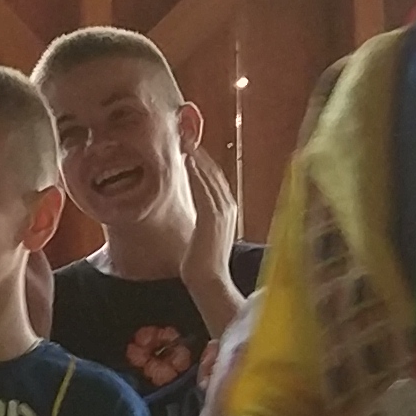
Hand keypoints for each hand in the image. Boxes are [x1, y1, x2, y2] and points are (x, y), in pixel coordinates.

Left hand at [182, 143, 240, 288]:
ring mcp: (222, 212)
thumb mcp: (206, 236)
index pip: (216, 180)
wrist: (209, 280)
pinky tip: (188, 159)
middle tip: (187, 134)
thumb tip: (199, 217)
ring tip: (186, 140)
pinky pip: (204, 188)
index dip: (204, 161)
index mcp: (228, 211)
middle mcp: (229, 207)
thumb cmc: (203, 263)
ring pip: (210, 176)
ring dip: (198, 156)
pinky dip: (197, 172)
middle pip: (215, 173)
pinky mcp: (212, 217)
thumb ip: (205, 222)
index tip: (192, 146)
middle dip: (201, 153)